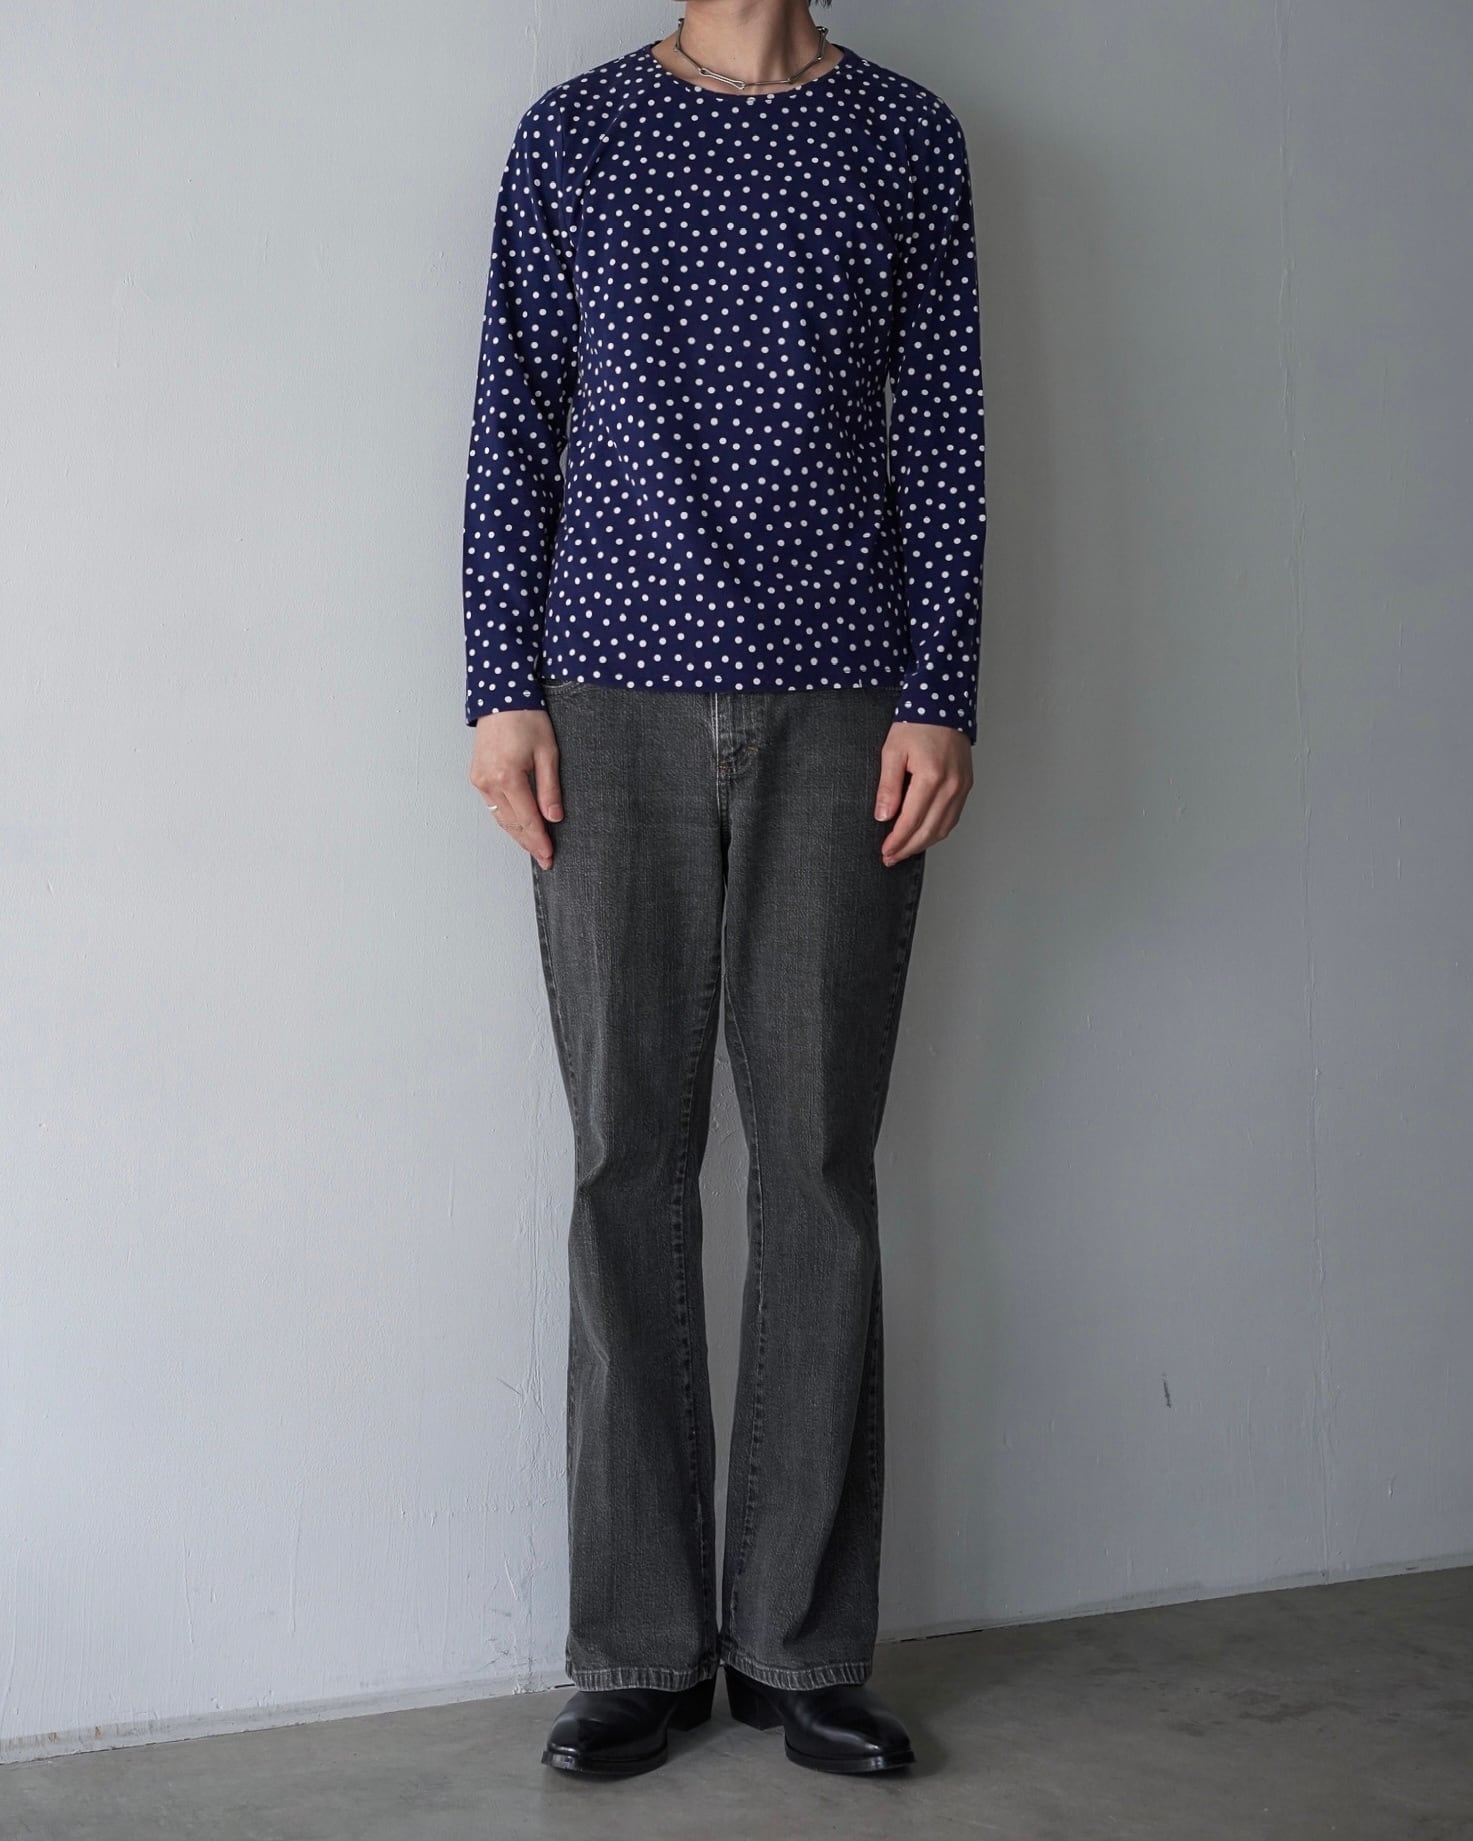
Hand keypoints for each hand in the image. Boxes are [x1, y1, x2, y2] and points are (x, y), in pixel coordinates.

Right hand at [469, 709, 563, 868]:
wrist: (500, 697)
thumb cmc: (526, 718)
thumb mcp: (548, 752)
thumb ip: (550, 787)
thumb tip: (554, 817)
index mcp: (508, 776)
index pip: (527, 819)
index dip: (539, 840)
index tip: (549, 855)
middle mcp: (489, 782)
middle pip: (512, 824)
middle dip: (529, 843)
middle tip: (545, 858)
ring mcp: (480, 781)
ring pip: (501, 818)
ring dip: (517, 835)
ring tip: (534, 848)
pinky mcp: (477, 777)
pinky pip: (493, 807)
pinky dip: (507, 820)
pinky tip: (518, 827)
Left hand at [874, 722, 973, 865]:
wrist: (944, 705)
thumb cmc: (916, 723)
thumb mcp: (892, 751)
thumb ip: (888, 786)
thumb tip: (884, 816)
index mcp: (931, 776)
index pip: (912, 820)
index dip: (897, 841)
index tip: (885, 852)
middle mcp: (952, 785)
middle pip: (929, 830)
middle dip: (908, 848)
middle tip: (891, 857)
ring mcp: (962, 787)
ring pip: (944, 828)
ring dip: (923, 844)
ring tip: (904, 850)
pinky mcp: (966, 786)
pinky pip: (953, 817)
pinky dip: (937, 831)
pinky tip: (923, 835)